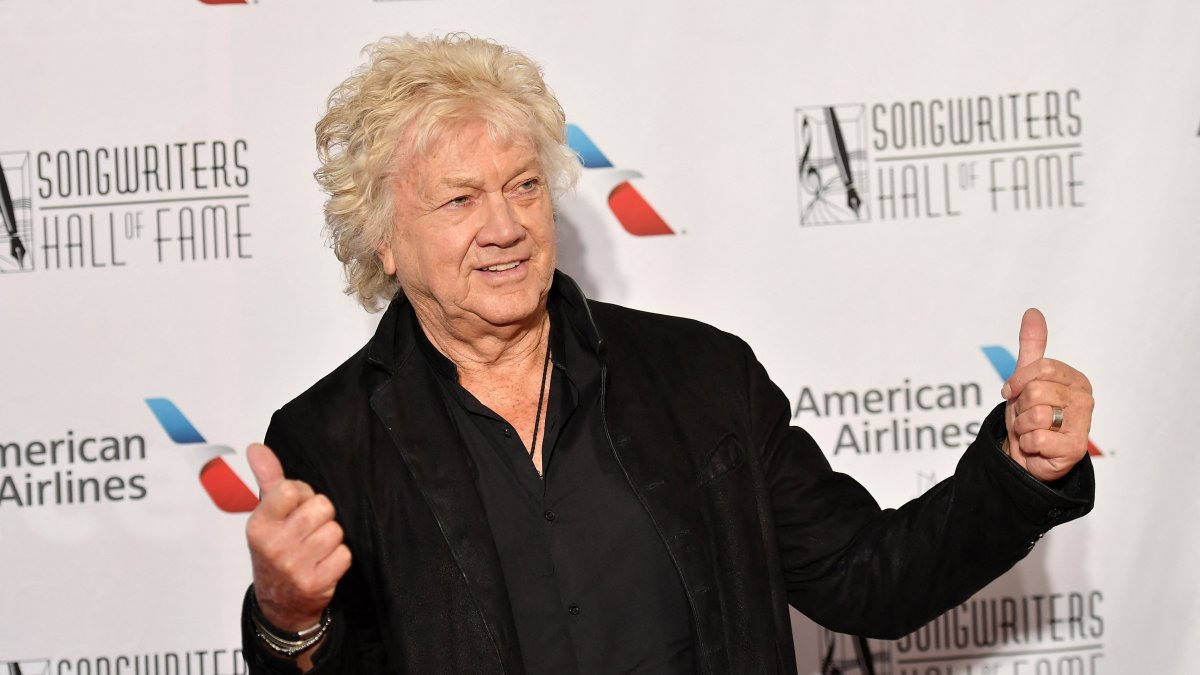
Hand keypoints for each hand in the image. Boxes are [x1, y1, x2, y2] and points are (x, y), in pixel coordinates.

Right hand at [245, 443, 351, 630]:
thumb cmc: (276, 550)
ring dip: (331, 538)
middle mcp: (274, 546)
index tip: (296, 507)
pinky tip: (324, 563)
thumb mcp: (267, 515)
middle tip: (309, 530)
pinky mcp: (315, 583)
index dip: (302, 495)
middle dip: (321, 516)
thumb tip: (257, 448)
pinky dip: (339, 558)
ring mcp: (294, 566)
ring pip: (335, 530)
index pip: (290, 488)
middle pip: (322, 507)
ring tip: (316, 547)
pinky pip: (344, 554)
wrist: (280, 601)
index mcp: (259, 524)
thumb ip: (267, 478)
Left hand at [1001, 309, 1094, 481]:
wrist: (1025, 453)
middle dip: (1021, 407)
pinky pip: (1037, 438)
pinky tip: (1036, 447)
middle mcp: (1085, 401)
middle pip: (1036, 392)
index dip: (1018, 380)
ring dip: (1023, 426)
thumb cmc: (1028, 414)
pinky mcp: (1075, 450)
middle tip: (1026, 416)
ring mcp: (1083, 426)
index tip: (1011, 391)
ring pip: (1037, 415)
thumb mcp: (1026, 378)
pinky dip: (1027, 444)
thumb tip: (1033, 312)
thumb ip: (1032, 346)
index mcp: (1077, 380)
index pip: (1042, 368)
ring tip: (1031, 431)